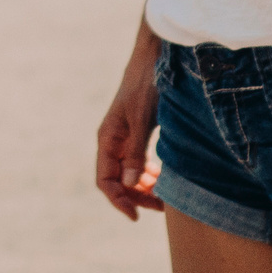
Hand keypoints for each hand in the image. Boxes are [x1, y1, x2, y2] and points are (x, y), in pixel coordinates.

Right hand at [95, 37, 164, 219]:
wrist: (155, 57)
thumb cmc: (146, 85)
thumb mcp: (142, 119)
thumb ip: (136, 151)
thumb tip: (129, 183)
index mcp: (108, 139)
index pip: (106, 180)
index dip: (118, 200)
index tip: (136, 215)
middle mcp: (114, 141)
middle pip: (119, 180)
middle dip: (136, 197)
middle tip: (160, 208)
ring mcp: (126, 137)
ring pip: (131, 173)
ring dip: (144, 187)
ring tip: (166, 195)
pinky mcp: (139, 132)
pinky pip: (141, 161)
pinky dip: (151, 173)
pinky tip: (165, 176)